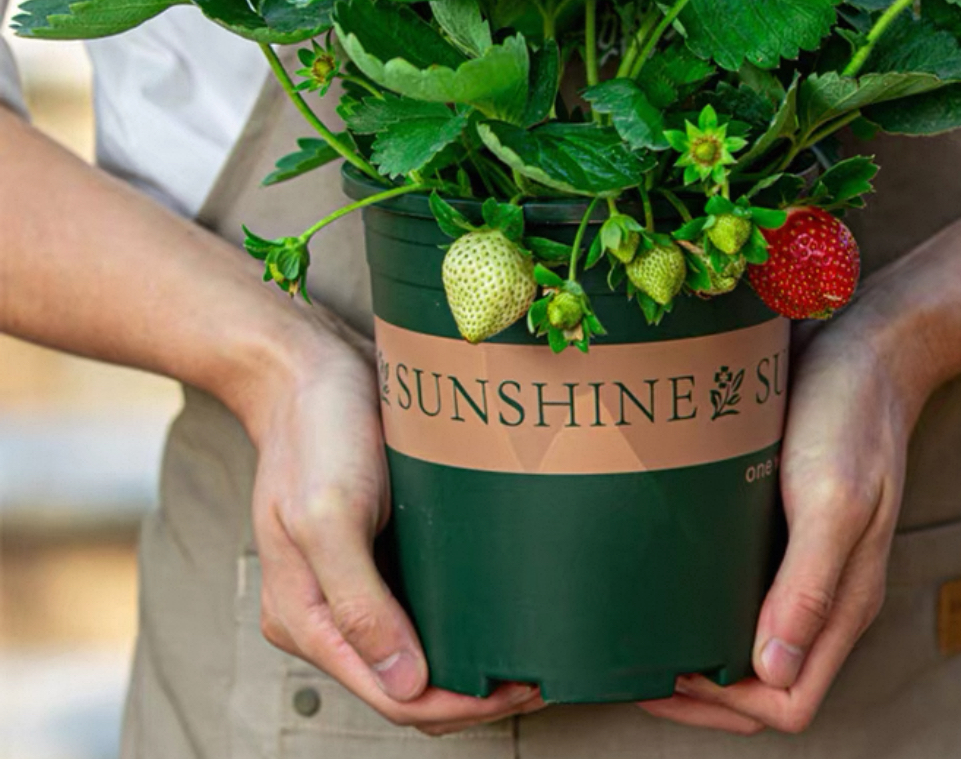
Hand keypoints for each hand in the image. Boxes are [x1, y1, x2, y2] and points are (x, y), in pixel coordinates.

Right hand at [248, 307, 543, 734]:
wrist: (306, 370)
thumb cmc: (316, 431)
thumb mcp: (330, 513)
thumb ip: (358, 603)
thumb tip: (405, 685)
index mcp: (304, 616)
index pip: (390, 696)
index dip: (457, 706)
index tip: (518, 688)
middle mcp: (326, 613)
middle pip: (406, 687)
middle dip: (472, 695)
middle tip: (539, 676)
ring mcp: (351, 585)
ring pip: (417, 655)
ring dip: (471, 664)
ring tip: (530, 649)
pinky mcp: (374, 555)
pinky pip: (420, 610)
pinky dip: (461, 623)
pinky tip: (500, 608)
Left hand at [640, 310, 926, 734]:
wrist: (865, 341)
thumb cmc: (852, 415)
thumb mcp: (833, 499)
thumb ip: (810, 587)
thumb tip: (772, 672)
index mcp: (845, 600)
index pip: (788, 699)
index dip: (726, 706)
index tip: (664, 676)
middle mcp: (822, 588)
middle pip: (761, 678)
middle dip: (700, 688)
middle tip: (635, 663)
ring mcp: (799, 554)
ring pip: (745, 629)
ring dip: (696, 640)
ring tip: (638, 625)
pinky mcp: (777, 516)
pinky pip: (738, 577)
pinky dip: (700, 588)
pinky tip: (661, 569)